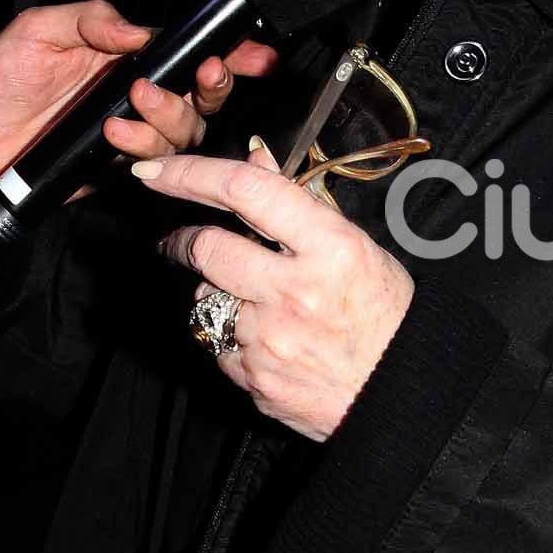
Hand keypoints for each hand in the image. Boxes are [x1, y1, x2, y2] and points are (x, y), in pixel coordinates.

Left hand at [0, 2, 275, 199]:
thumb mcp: (38, 31)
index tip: (252, 53)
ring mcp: (128, 133)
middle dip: (210, 87)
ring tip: (128, 105)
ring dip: (167, 117)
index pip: (185, 52)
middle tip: (196, 78)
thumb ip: (91, 20)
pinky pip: (152, 161)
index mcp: (123, 56)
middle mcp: (133, 94)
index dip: (227, 53)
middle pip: (201, 97)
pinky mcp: (115, 167)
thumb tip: (142, 31)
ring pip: (183, 132)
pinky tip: (112, 134)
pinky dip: (140, 145)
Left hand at [134, 143, 414, 442]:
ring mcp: (271, 339)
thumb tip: (253, 159)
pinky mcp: (254, 377)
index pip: (244, 191)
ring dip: (215, 291)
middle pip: (207, 248)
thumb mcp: (353, 247)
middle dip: (181, 240)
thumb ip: (297, 204)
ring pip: (206, 297)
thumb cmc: (383, 313)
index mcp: (330, 248)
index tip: (154, 172)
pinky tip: (263, 340)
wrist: (399, 393)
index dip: (187, 174)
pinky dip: (227, 334)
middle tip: (180, 241)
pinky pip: (215, 343)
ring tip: (254, 301)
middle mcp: (296, 291)